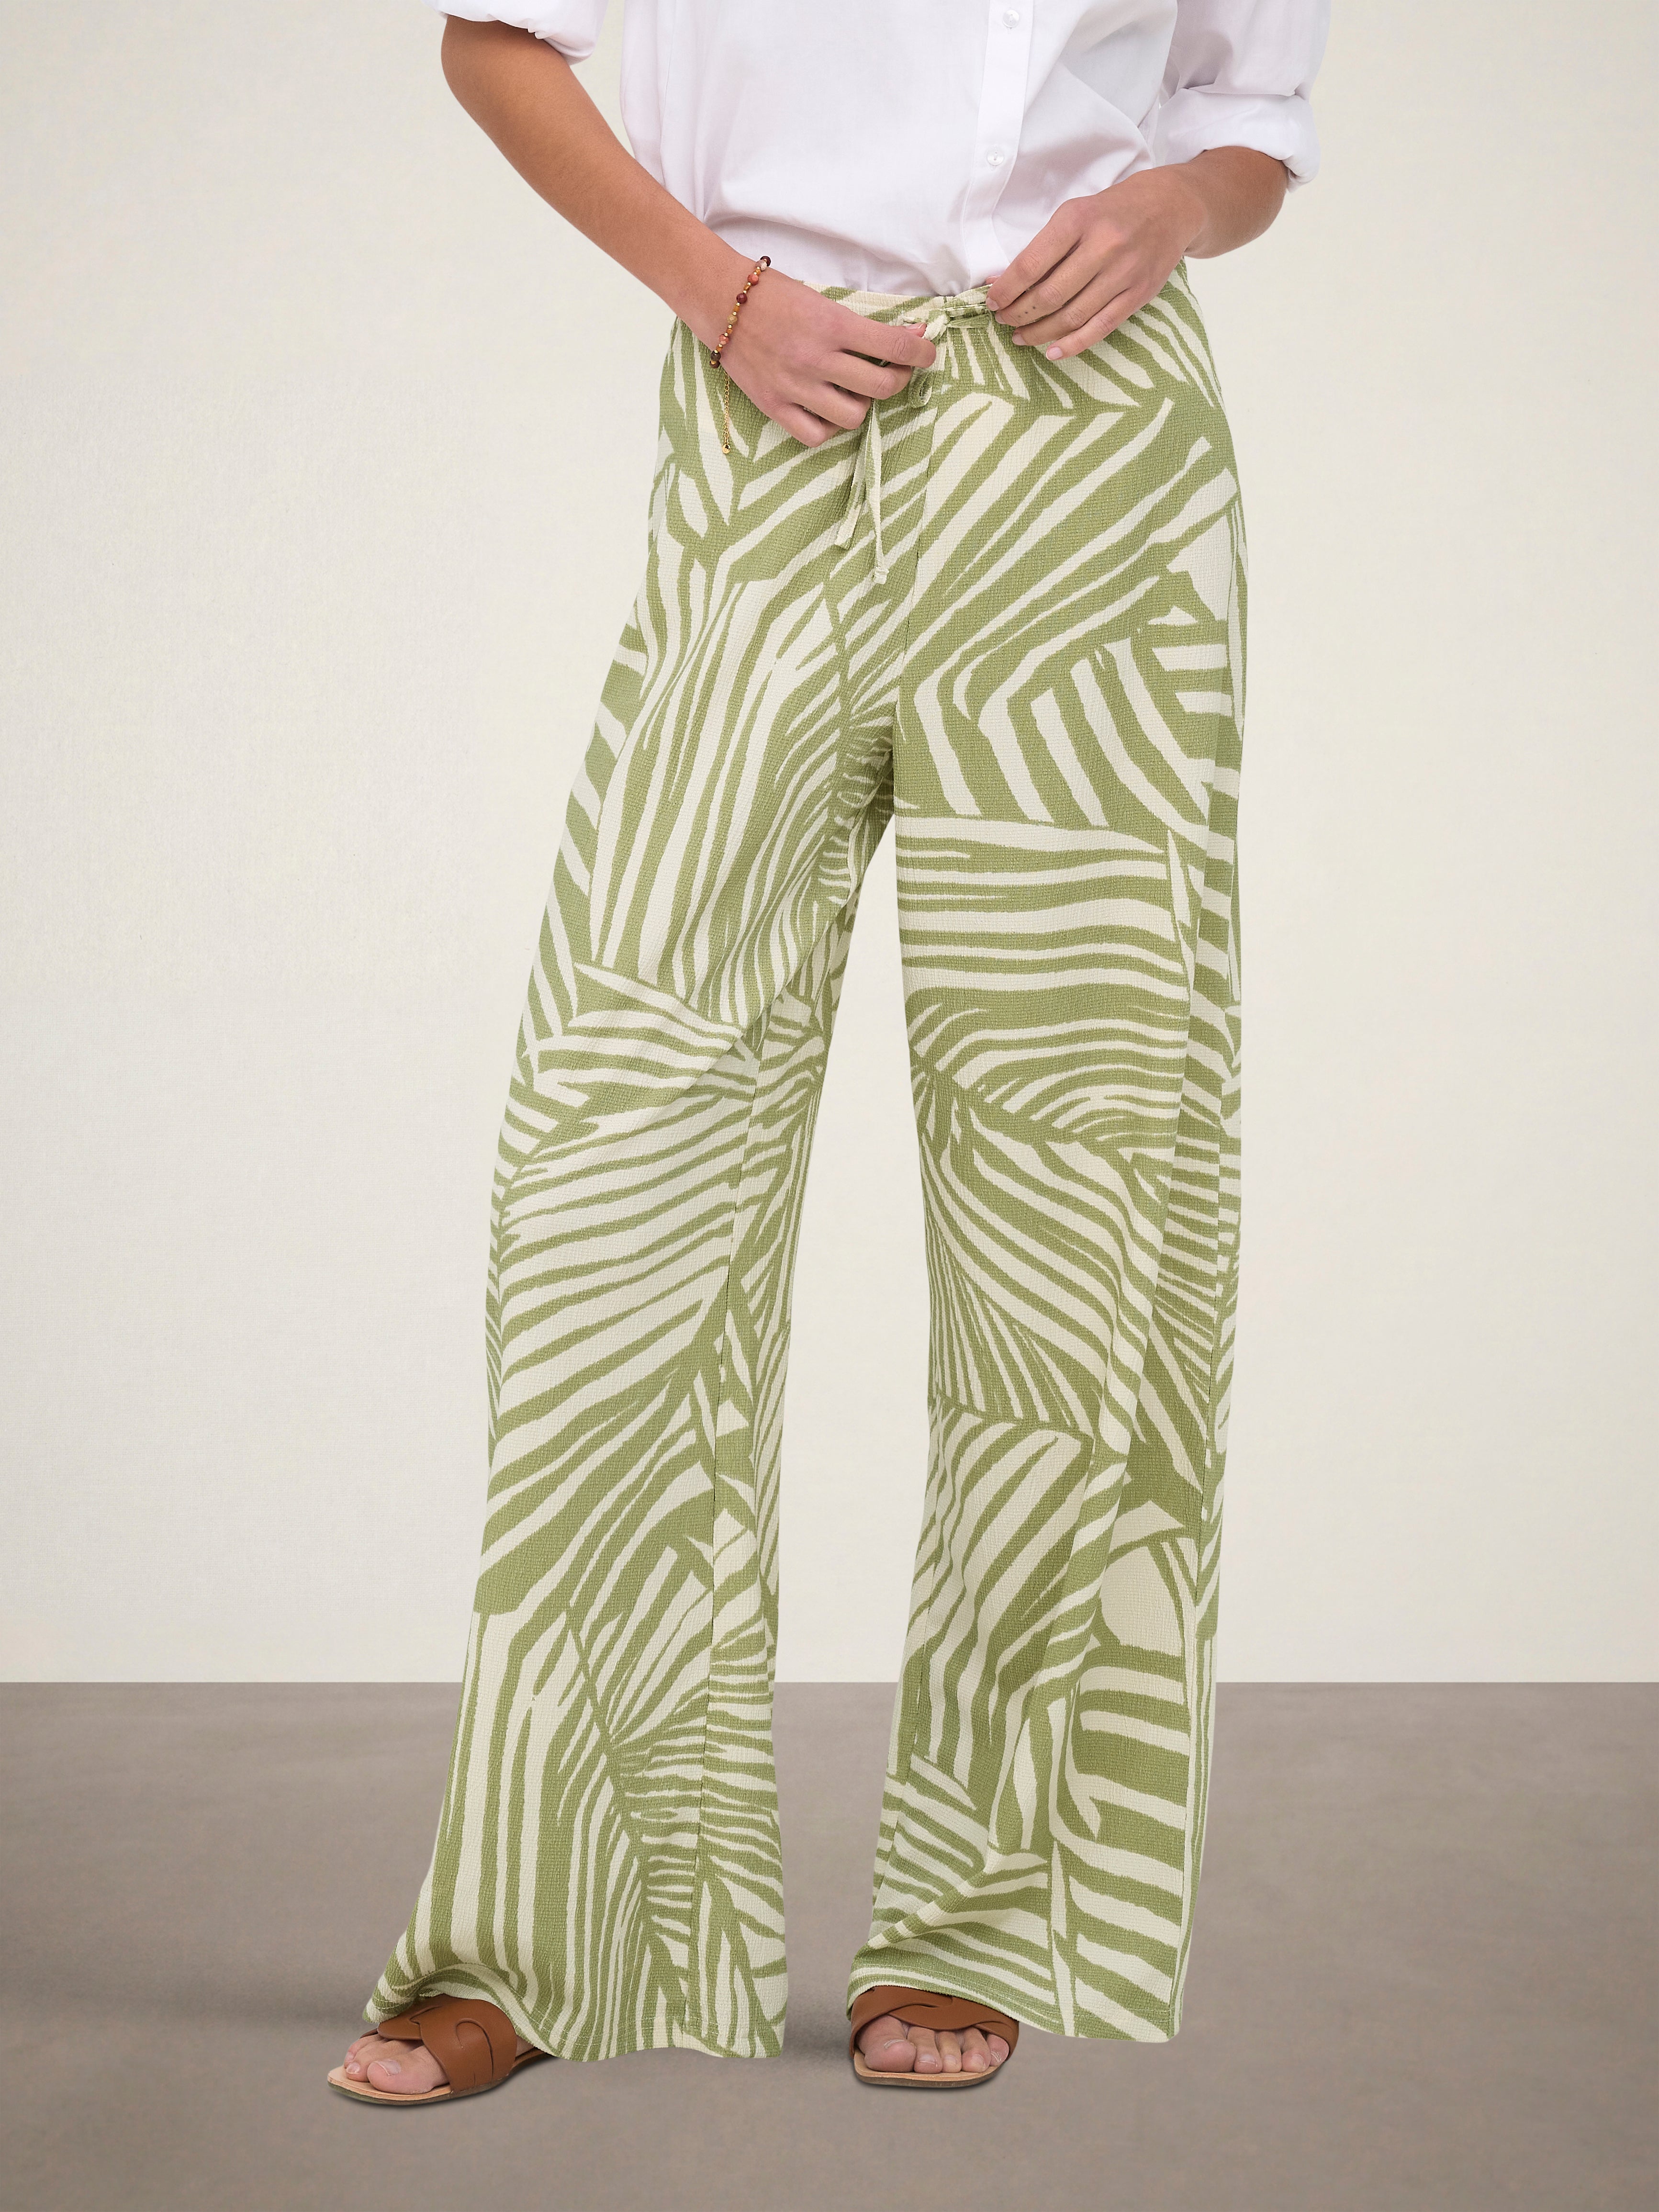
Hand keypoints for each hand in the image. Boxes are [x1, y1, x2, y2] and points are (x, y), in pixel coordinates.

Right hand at [711, 266, 936, 446]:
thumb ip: (861, 324)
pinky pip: (816, 435)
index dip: (921, 352)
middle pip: (881, 386)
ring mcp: (795, 387)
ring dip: (862, 404)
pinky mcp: (775, 406)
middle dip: (897, 378)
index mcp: (832, 325)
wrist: (722, 302)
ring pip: (853, 416)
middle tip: (892, 369)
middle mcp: (817, 360)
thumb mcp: (822, 299)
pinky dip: (829, 426)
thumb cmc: (774, 296)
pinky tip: (826, 409)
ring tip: (852, 389)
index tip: (926, 352)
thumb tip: (909, 335)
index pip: (894, 346)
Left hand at [986, 168, 1208, 360]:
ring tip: (1020, 337)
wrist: (1171, 207)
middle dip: (1019, 314)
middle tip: (1005, 321)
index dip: (1006, 290)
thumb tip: (1001, 280)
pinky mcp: (1137, 294)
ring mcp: (1123, 273)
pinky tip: (1050, 351)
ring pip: (1071, 317)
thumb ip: (1043, 247)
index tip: (992, 302)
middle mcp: (1102, 246)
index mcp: (1079, 220)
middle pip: (1049, 296)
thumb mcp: (1076, 213)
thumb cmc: (1113, 211)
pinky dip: (1071, 345)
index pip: (1031, 264)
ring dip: (1039, 333)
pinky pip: (1099, 329)